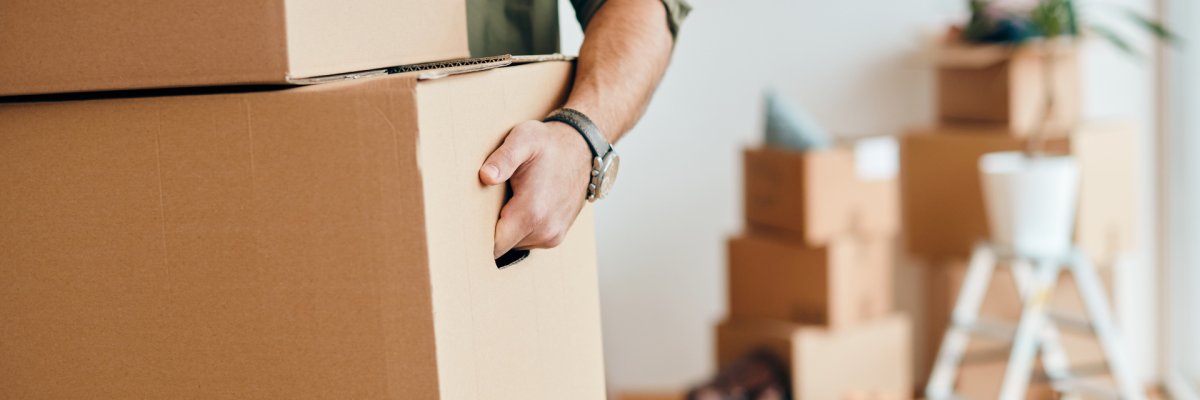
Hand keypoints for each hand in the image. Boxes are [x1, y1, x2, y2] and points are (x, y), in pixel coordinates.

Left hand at [480, 120, 591, 258]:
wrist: (581, 149)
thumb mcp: (524, 139)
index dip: (476, 236)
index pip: (494, 245)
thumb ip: (503, 157)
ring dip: (506, 229)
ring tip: (506, 202)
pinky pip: (527, 241)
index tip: (465, 222)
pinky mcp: (556, 237)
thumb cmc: (549, 144)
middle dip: (489, 230)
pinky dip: (519, 229)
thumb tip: (486, 175)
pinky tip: (519, 206)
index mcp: (532, 212)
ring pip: (514, 244)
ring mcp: (552, 236)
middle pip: (502, 246)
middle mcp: (545, 230)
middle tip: (483, 205)